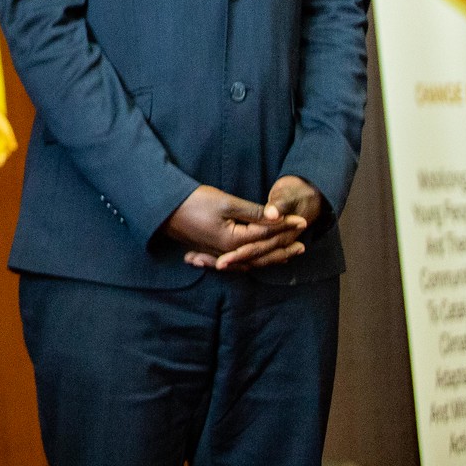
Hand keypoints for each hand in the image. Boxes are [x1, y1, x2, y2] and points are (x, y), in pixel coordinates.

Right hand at [164, 184, 303, 270]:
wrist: (162, 209)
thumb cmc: (193, 202)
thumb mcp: (225, 202)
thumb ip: (253, 211)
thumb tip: (278, 215)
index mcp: (234, 240)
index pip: (267, 234)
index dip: (286, 226)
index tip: (302, 220)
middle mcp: (228, 252)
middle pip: (262, 252)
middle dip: (283, 246)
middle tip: (303, 244)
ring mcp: (219, 255)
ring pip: (252, 261)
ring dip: (270, 258)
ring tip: (285, 256)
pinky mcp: (211, 253)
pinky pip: (237, 263)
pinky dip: (250, 263)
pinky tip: (254, 263)